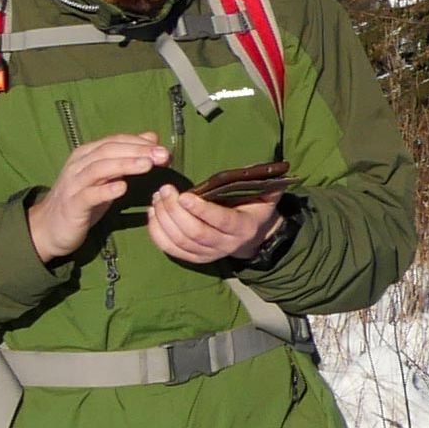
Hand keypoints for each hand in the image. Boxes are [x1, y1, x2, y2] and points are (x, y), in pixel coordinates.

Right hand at [27, 135, 169, 262]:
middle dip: (138, 151)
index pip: (115, 141)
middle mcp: (78, 165)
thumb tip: (151, 138)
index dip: (140, 143)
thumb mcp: (107, 177)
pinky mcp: (72, 205)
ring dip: (125, 165)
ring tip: (147, 165)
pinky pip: (89, 195)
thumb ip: (126, 157)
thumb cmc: (83, 200)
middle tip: (162, 155)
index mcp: (86, 155)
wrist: (50, 227)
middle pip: (109, 151)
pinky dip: (106, 190)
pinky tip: (122, 188)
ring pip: (99, 169)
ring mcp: (73, 184)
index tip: (164, 149)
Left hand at [147, 180, 285, 266]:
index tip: (184, 195)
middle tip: (165, 190)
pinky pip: (170, 249)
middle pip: (195, 233)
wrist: (253, 236)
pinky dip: (157, 232)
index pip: (220, 221)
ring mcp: (208, 254)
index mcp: (243, 227)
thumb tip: (274, 169)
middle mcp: (226, 245)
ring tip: (158, 198)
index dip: (201, 210)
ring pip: (179, 241)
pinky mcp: (194, 258)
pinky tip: (154, 213)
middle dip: (175, 212)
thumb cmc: (255, 208)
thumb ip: (269, 184)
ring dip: (164, 219)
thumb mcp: (267, 195)